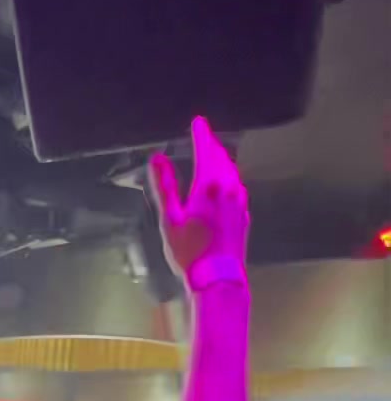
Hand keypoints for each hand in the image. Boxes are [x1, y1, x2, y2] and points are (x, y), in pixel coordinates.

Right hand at [149, 116, 248, 279]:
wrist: (219, 278)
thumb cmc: (190, 251)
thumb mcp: (169, 219)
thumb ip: (164, 186)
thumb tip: (156, 158)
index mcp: (209, 185)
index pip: (206, 150)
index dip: (202, 134)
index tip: (198, 122)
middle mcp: (229, 188)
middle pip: (222, 158)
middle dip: (212, 145)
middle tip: (204, 136)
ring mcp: (240, 202)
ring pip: (232, 172)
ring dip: (222, 160)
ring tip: (213, 155)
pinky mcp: (243, 216)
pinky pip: (237, 187)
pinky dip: (228, 177)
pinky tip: (224, 184)